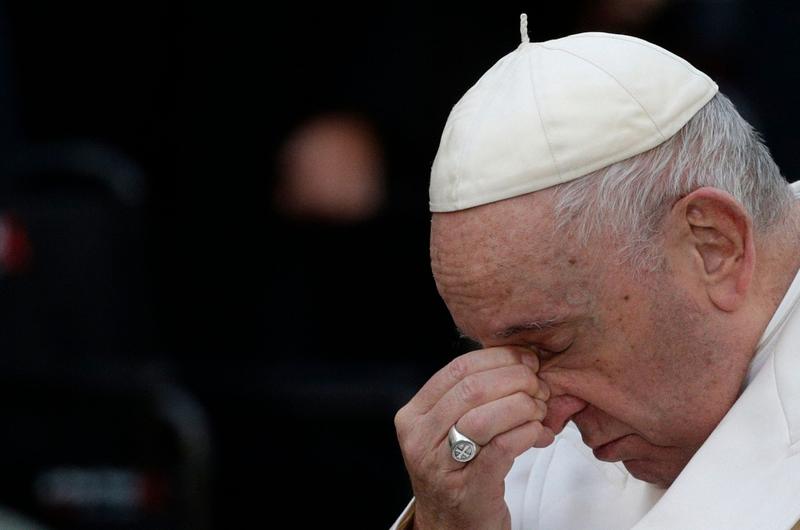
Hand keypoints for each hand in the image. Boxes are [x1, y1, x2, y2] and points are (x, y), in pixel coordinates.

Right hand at [394, 347, 554, 529]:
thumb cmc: (457, 474)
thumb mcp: (450, 429)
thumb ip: (474, 398)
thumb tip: (519, 362)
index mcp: (413, 416)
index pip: (456, 369)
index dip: (497, 358)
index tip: (525, 359)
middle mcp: (419, 439)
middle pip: (472, 389)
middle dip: (515, 379)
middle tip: (539, 385)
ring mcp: (440, 466)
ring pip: (484, 416)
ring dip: (523, 406)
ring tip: (540, 409)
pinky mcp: (468, 489)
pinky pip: (501, 448)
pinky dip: (526, 433)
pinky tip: (538, 433)